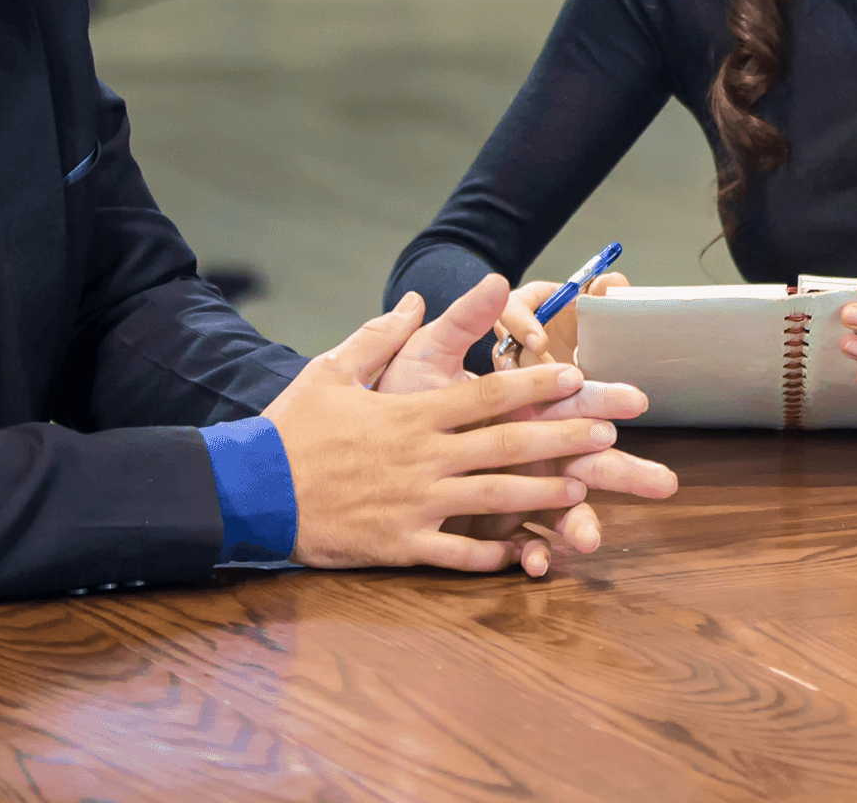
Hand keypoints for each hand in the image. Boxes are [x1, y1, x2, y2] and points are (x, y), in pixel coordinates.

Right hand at [261, 296, 624, 571]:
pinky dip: (492, 554)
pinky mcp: (399, 544)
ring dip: (543, 494)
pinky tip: (524, 554)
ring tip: (584, 489)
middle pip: (506, 444)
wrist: (248, 491)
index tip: (576, 378)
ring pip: (494, 496)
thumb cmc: (289, 429)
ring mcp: (414, 503)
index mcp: (410, 413)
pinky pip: (456, 552)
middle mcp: (422, 457)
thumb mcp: (331, 370)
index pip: (486, 394)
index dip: (535, 385)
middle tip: (608, 434)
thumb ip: (379, 336)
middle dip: (562, 438)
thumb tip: (415, 301)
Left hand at [372, 277, 677, 574]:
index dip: (603, 401)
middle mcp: (527, 451)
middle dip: (624, 473)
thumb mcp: (427, 356)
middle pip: (586, 460)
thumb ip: (463, 322)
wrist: (358, 452)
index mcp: (520, 408)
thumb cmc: (398, 398)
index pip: (573, 402)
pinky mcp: (488, 528)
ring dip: (580, 523)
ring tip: (590, 539)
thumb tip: (495, 279)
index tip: (633, 401)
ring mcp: (513, 491)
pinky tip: (533, 564)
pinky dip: (530, 555)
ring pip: (561, 509)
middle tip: (662, 483)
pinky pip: (517, 545)